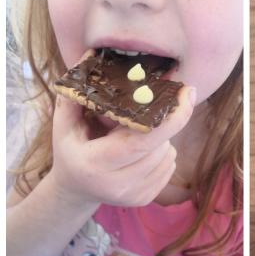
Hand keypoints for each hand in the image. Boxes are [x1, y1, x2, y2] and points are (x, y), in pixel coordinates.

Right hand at [51, 84, 195, 208]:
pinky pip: (170, 167)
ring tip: (142, 131)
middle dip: (167, 122)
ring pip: (168, 156)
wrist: (74, 189)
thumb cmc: (72, 148)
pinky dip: (164, 152)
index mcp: (95, 163)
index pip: (142, 140)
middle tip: (165, 104)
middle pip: (160, 146)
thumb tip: (91, 55)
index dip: (171, 118)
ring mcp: (131, 196)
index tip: (188, 92)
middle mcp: (114, 185)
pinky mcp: (144, 200)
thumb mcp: (65, 122)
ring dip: (164, 138)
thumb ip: (77, 92)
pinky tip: (144, 149)